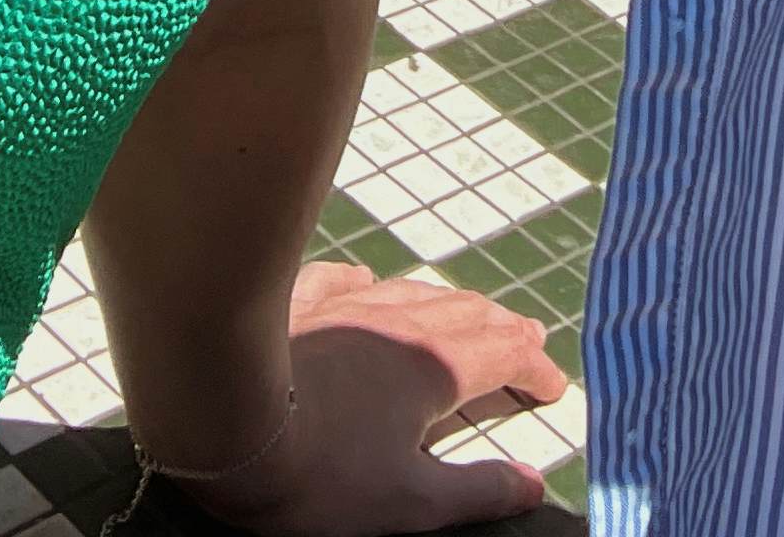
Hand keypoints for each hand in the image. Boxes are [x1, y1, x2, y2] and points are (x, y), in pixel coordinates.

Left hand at [156, 260, 563, 530]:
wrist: (229, 418)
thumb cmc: (324, 473)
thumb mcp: (410, 502)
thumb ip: (477, 491)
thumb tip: (532, 482)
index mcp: (436, 369)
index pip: (503, 357)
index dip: (533, 370)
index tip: (554, 384)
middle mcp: (402, 323)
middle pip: (466, 316)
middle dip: (500, 330)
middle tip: (523, 339)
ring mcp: (349, 304)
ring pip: (413, 294)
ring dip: (449, 305)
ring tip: (464, 312)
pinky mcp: (300, 300)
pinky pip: (343, 281)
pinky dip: (367, 285)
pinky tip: (364, 280)